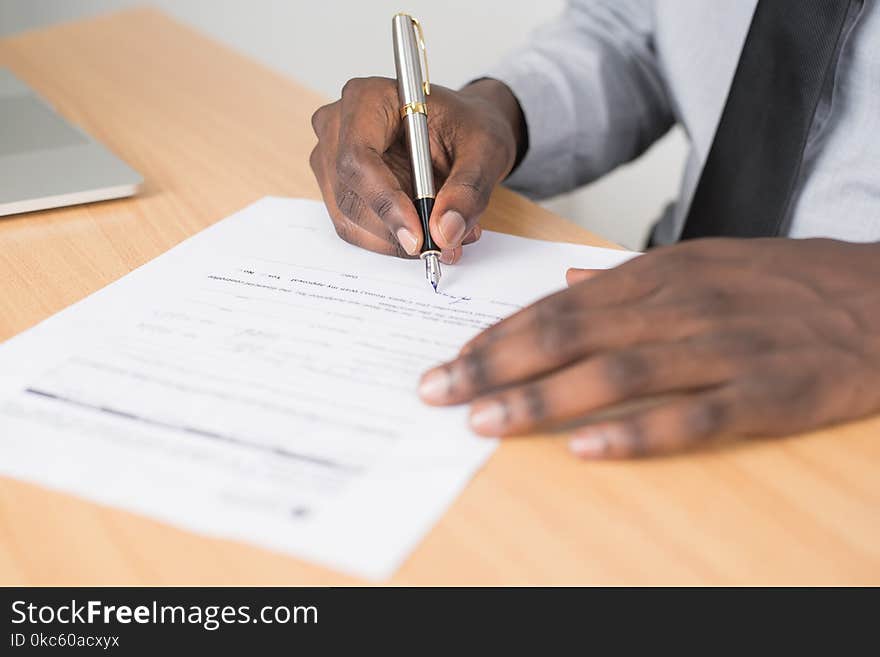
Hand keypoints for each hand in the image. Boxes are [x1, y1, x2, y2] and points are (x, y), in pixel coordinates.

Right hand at [310, 78, 524, 262]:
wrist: (462, 130)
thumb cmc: (468, 126)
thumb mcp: (485, 150)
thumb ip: (468, 190)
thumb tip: (446, 231)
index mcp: (368, 98)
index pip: (358, 158)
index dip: (385, 202)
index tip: (418, 236)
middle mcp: (338, 126)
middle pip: (350, 195)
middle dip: (396, 230)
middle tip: (443, 245)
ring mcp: (331, 159)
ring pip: (350, 219)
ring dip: (396, 240)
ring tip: (445, 236)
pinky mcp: (338, 188)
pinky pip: (355, 228)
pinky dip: (391, 240)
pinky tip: (425, 231)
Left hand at [418, 238, 879, 458]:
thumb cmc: (785, 282)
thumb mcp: (704, 260)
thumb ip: (632, 275)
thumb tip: (570, 278)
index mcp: (661, 274)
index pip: (558, 304)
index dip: (499, 333)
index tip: (452, 358)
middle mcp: (681, 306)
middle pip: (569, 334)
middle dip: (494, 364)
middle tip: (438, 391)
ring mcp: (723, 349)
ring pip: (615, 373)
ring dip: (541, 398)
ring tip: (484, 421)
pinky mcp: (766, 394)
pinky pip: (691, 417)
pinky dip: (635, 433)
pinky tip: (585, 449)